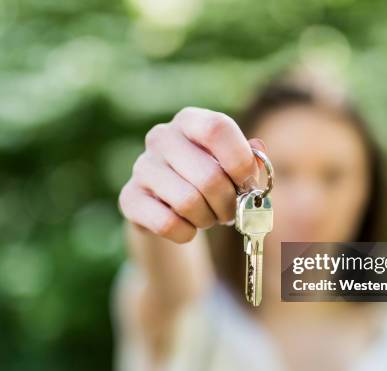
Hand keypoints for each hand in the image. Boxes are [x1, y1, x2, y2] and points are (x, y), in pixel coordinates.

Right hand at [119, 107, 264, 242]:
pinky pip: (166, 223)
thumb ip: (249, 160)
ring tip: (209, 217)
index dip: (240, 162)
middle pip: (208, 176)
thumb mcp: (231, 166)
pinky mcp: (129, 197)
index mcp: (190, 120)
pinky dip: (187, 233)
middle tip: (230, 212)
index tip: (248, 183)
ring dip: (208, 219)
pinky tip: (188, 228)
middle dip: (229, 203)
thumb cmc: (208, 180)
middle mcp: (161, 137)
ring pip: (188, 202)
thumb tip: (257, 154)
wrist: (167, 204)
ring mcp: (141, 166)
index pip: (217, 129)